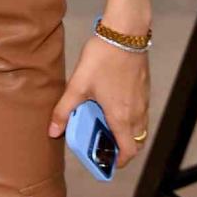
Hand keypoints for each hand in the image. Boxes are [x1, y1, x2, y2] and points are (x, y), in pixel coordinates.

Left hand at [48, 36, 149, 168]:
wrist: (125, 34)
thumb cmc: (102, 60)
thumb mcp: (78, 85)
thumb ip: (64, 109)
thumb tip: (52, 131)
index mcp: (122, 118)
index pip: (128, 152)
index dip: (119, 162)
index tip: (106, 160)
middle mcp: (137, 114)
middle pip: (136, 142)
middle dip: (121, 148)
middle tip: (103, 142)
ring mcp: (143, 102)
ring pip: (139, 128)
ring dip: (126, 132)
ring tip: (104, 122)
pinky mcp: (144, 89)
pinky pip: (141, 113)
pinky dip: (130, 117)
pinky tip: (112, 103)